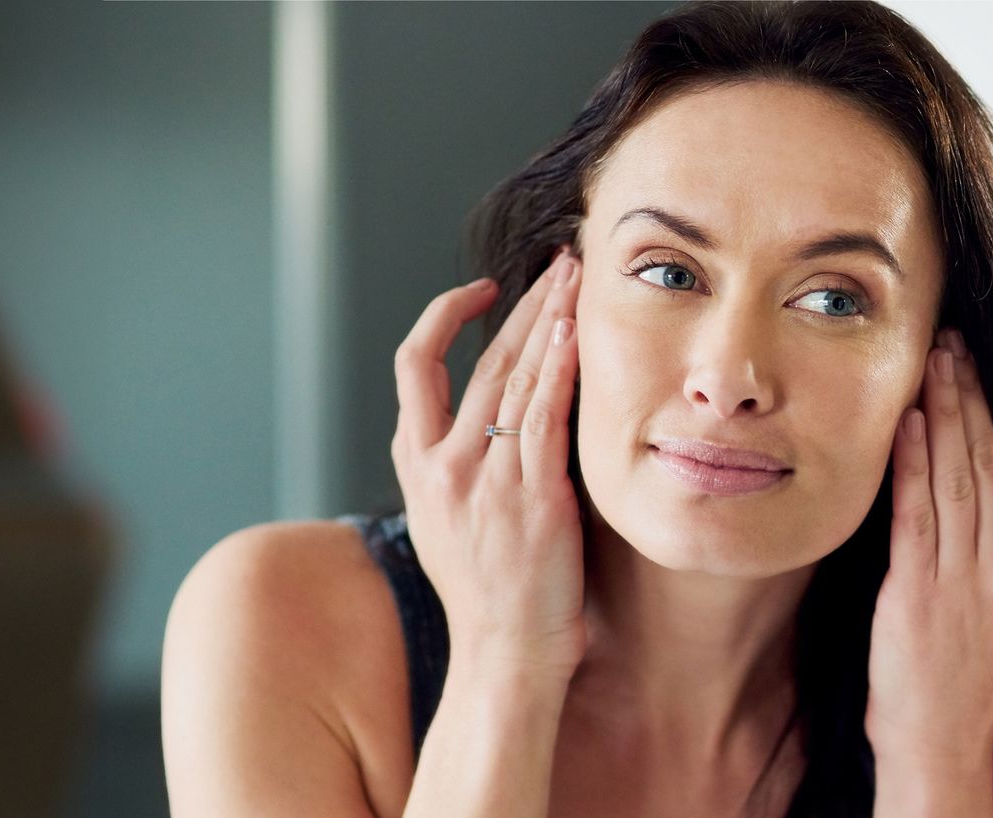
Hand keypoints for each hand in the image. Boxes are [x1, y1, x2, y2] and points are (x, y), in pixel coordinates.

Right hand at [391, 246, 585, 683]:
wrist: (504, 656)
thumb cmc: (488, 595)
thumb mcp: (446, 523)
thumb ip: (456, 468)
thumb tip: (484, 423)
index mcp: (417, 465)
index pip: (415, 366)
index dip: (445, 317)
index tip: (484, 290)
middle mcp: (444, 465)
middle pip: (481, 359)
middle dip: (524, 303)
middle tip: (559, 264)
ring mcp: (486, 480)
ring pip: (515, 378)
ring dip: (550, 319)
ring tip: (577, 278)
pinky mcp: (532, 498)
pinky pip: (545, 418)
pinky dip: (559, 369)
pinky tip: (577, 333)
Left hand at [865, 329, 992, 771]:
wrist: (943, 737)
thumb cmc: (979, 665)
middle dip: (976, 393)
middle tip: (958, 341)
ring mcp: (963, 577)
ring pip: (957, 476)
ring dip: (943, 413)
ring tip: (933, 362)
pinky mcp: (916, 591)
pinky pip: (916, 514)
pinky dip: (910, 463)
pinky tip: (903, 423)